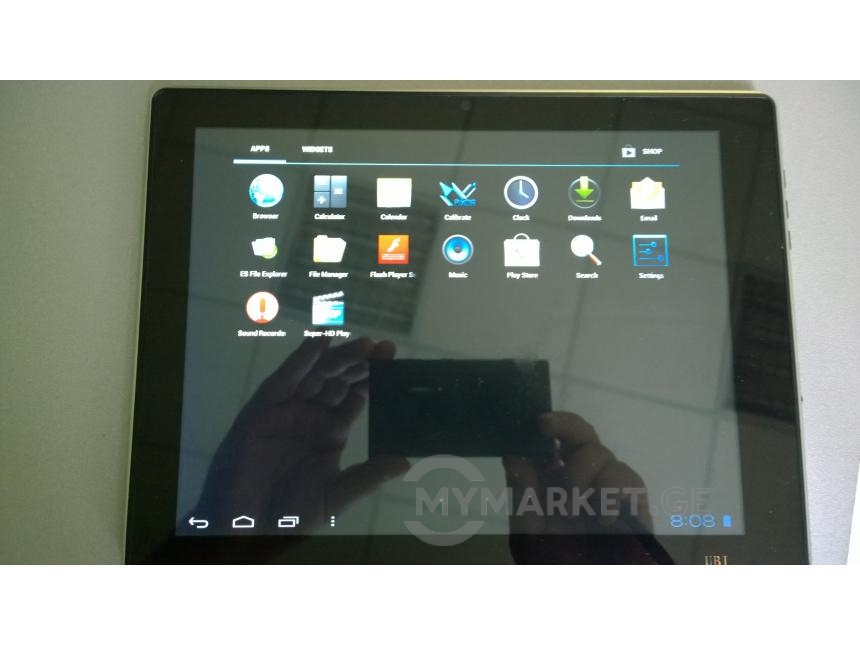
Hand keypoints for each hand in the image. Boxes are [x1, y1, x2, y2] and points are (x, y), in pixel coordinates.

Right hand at [193, 336, 408, 531]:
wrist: (246, 529)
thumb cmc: (289, 516)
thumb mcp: (336, 496)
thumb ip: (367, 476)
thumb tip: (404, 463)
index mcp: (331, 432)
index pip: (357, 397)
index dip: (375, 380)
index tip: (396, 364)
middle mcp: (311, 416)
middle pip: (340, 380)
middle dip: (362, 363)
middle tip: (386, 348)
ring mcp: (287, 410)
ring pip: (316, 374)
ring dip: (340, 357)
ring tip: (365, 344)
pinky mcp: (262, 409)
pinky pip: (284, 379)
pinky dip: (301, 359)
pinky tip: (321, 341)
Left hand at [503, 411, 668, 562]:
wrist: (590, 592)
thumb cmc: (557, 562)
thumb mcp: (530, 531)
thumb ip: (522, 495)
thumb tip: (511, 456)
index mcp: (556, 480)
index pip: (554, 442)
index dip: (547, 425)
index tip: (535, 420)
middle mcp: (585, 478)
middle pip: (582, 435)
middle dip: (564, 425)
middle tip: (543, 424)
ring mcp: (611, 489)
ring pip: (600, 454)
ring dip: (580, 473)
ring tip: (571, 508)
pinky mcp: (636, 504)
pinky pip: (628, 480)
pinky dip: (611, 492)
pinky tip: (602, 517)